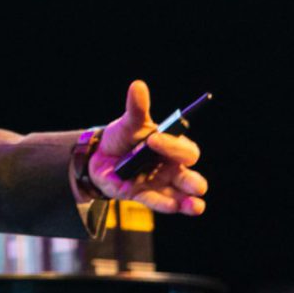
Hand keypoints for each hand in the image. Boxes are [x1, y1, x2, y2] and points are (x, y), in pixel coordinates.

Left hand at [89, 80, 207, 215]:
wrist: (98, 156)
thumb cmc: (122, 137)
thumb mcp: (128, 123)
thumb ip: (137, 109)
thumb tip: (138, 85)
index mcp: (172, 148)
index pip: (185, 150)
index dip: (173, 146)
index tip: (152, 139)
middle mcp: (171, 168)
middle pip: (190, 177)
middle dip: (193, 182)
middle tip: (193, 183)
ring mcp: (159, 184)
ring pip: (181, 196)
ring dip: (188, 202)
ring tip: (195, 205)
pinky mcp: (144, 195)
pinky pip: (158, 202)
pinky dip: (165, 205)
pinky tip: (174, 207)